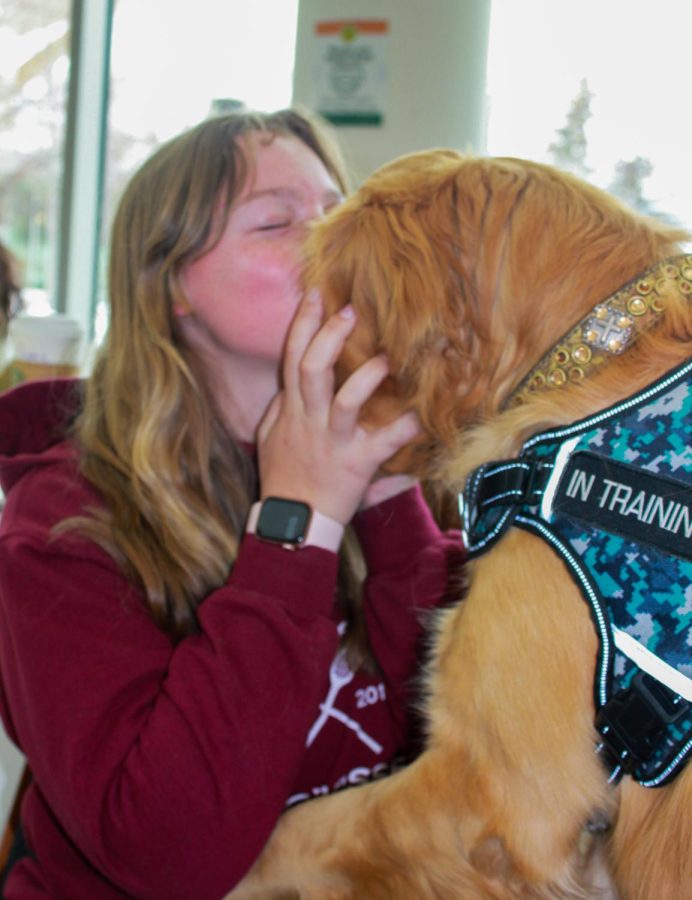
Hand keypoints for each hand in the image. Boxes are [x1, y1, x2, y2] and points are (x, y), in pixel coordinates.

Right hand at [256, 291, 419, 524]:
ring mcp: (333, 441)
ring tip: (385, 358)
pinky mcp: (356, 463)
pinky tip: (422, 415)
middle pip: (313, 368)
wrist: (292, 522)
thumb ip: (281, 408)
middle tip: (350, 309)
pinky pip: (384, 443)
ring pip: (344, 401)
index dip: (302, 323)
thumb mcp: (272, 438)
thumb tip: (288, 386)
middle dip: (329, 336)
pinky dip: (404, 428)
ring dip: (365, 377)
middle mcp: (311, 420)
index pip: (292, 357)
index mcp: (292, 410)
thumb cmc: (282, 479)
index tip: (316, 293)